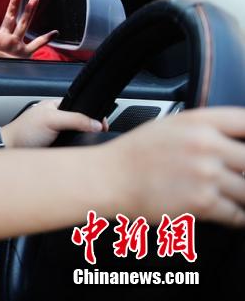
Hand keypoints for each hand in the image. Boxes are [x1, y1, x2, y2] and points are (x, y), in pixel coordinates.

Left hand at [1, 99, 105, 147]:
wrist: (10, 150)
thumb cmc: (23, 131)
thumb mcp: (51, 119)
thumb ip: (74, 119)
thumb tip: (96, 123)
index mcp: (56, 107)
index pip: (81, 107)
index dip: (93, 115)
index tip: (103, 124)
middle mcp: (58, 120)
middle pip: (82, 124)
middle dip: (90, 130)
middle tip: (101, 135)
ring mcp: (58, 135)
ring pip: (78, 138)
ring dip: (83, 142)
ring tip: (91, 145)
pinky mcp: (58, 149)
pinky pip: (73, 149)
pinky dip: (77, 152)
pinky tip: (79, 154)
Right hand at [102, 107, 244, 225]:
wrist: (107, 179)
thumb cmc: (134, 154)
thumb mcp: (170, 126)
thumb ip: (206, 129)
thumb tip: (237, 144)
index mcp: (198, 121)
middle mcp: (205, 144)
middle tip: (237, 176)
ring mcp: (206, 174)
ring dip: (242, 195)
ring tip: (232, 195)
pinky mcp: (203, 202)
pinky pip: (238, 214)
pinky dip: (236, 216)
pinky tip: (226, 211)